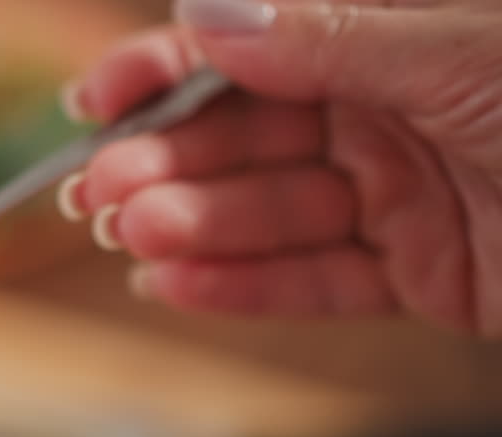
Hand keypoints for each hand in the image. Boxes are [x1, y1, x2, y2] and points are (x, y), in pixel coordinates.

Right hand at [60, 0, 501, 335]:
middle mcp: (397, 106)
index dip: (169, 69)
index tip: (96, 99)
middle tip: (101, 193)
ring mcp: (411, 191)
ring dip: (197, 227)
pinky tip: (177, 284)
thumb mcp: (463, 56)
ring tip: (133, 241)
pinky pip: (323, 279)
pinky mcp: (428, 274)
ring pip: (277, 209)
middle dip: (173, 163)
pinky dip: (249, 285)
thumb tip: (212, 10)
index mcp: (403, 33)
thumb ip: (332, 35)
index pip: (257, 44)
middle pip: (253, 134)